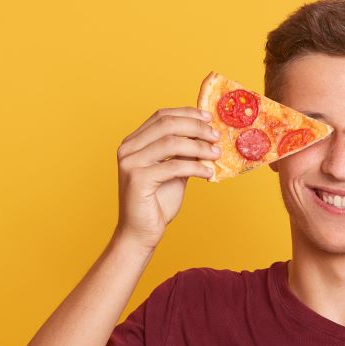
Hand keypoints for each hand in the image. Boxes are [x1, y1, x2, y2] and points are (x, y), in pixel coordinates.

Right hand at [113, 107, 220, 250]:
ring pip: (171, 143)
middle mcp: (128, 149)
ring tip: (216, 154)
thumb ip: (185, 153)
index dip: (187, 113)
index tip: (208, 117)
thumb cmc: (157, 202)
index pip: (161, 116)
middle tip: (216, 136)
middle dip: (196, 128)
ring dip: (199, 147)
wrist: (141, 232)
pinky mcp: (137, 179)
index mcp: (134, 142)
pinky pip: (173, 166)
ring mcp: (130, 163)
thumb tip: (207, 135)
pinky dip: (195, 167)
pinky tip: (208, 172)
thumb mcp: (175, 171)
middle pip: (167, 125)